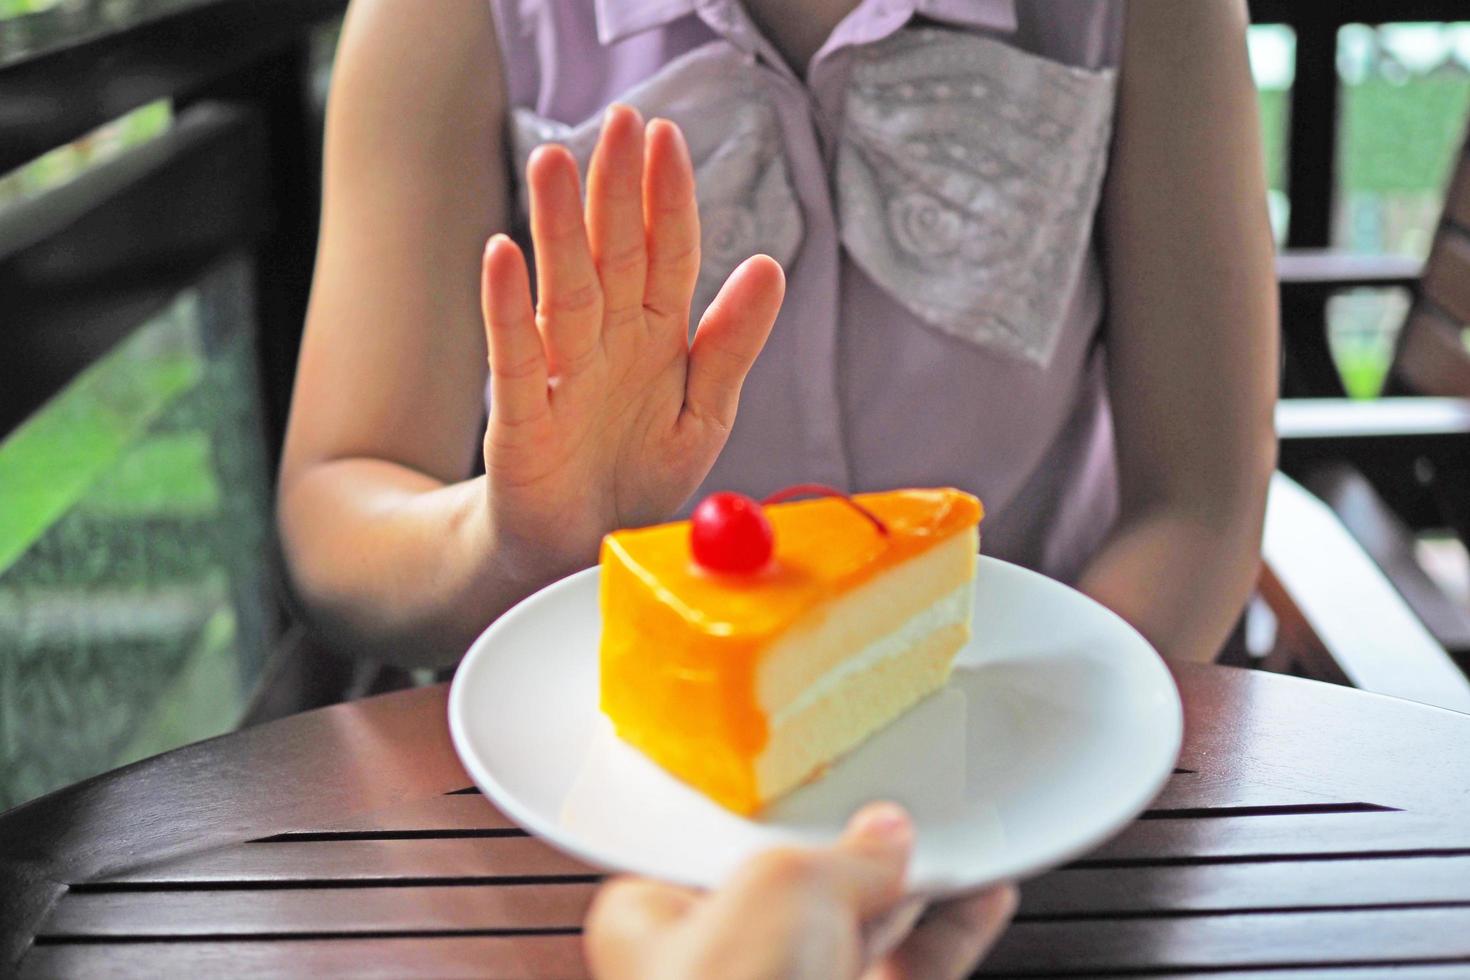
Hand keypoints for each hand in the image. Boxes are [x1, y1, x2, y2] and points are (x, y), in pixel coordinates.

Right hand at [479, 104, 784, 578]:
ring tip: (553, 163)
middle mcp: (607, 343)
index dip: (670, 199)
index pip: (668, 254)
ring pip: (563, 290)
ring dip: (557, 229)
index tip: (668, 137)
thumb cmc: (636, 476)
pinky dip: (507, 310)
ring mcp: (559, 375)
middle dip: (617, 190)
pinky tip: (502, 256)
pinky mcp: (520, 421)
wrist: (577, 552)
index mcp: (657, 336)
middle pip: (612, 255)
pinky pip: (513, 358)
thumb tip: (767, 265)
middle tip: (620, 122)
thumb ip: (730, 345)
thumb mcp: (703, 415)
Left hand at [584, 804, 1016, 979]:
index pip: (721, 836)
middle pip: (803, 877)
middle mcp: (722, 960)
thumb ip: (843, 853)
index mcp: (657, 917)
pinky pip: (913, 964)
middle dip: (860, 842)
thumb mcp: (783, 884)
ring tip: (962, 832)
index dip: (779, 803)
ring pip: (865, 923)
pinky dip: (952, 929)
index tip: (828, 771)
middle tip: (907, 799)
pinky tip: (984, 891)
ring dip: (917, 880)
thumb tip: (886, 836)